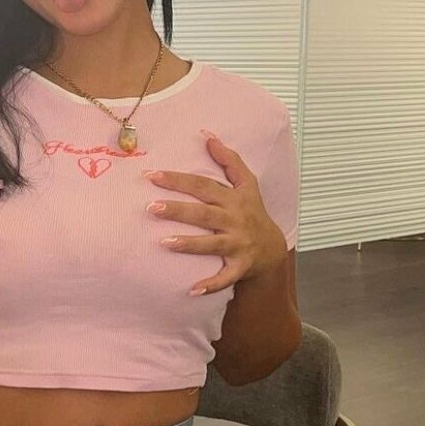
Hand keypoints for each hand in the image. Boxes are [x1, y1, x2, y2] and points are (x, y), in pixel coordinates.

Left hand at [144, 132, 287, 295]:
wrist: (273, 248)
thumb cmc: (253, 212)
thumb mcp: (247, 183)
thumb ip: (228, 159)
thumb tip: (207, 134)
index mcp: (232, 198)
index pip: (202, 185)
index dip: (178, 179)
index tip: (152, 175)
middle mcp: (235, 220)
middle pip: (204, 213)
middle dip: (178, 210)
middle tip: (151, 207)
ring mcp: (238, 244)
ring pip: (212, 245)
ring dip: (189, 244)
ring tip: (165, 243)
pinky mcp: (240, 266)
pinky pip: (225, 277)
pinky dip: (211, 285)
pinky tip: (191, 290)